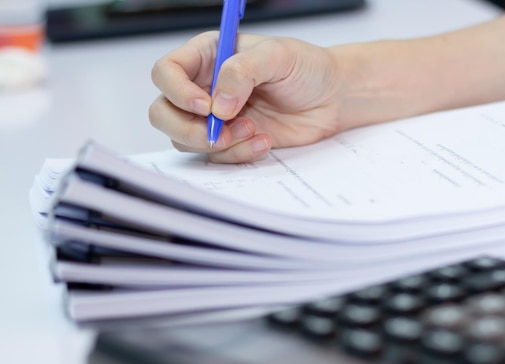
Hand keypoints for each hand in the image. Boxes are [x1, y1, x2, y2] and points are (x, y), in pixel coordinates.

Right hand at [149, 32, 341, 162]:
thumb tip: (218, 104)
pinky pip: (216, 156)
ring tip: (254, 129)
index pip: (166, 72)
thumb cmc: (305, 68)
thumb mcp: (278, 56)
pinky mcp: (230, 141)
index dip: (177, 91)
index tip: (206, 106)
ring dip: (218, 143)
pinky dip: (238, 154)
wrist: (331, 98)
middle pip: (163, 112)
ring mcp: (214, 118)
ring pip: (186, 140)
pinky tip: (263, 141)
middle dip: (187, 129)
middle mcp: (203, 87)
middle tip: (219, 132)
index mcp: (207, 56)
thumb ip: (243, 72)